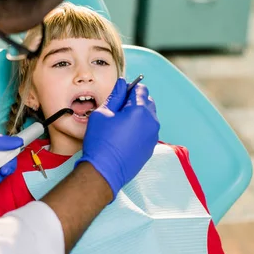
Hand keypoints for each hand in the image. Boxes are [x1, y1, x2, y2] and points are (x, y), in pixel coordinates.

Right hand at [79, 78, 159, 198]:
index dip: (128, 89)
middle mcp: (152, 122)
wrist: (104, 171)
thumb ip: (115, 95)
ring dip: (138, 115)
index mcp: (141, 110)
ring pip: (149, 116)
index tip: (119, 96)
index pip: (141, 89)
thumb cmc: (101, 142)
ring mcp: (153, 136)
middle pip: (147, 101)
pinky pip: (148, 130)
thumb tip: (122, 83)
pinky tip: (124, 136)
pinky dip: (139, 128)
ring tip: (120, 125)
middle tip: (117, 111)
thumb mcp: (103, 113)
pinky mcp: (151, 147)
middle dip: (134, 101)